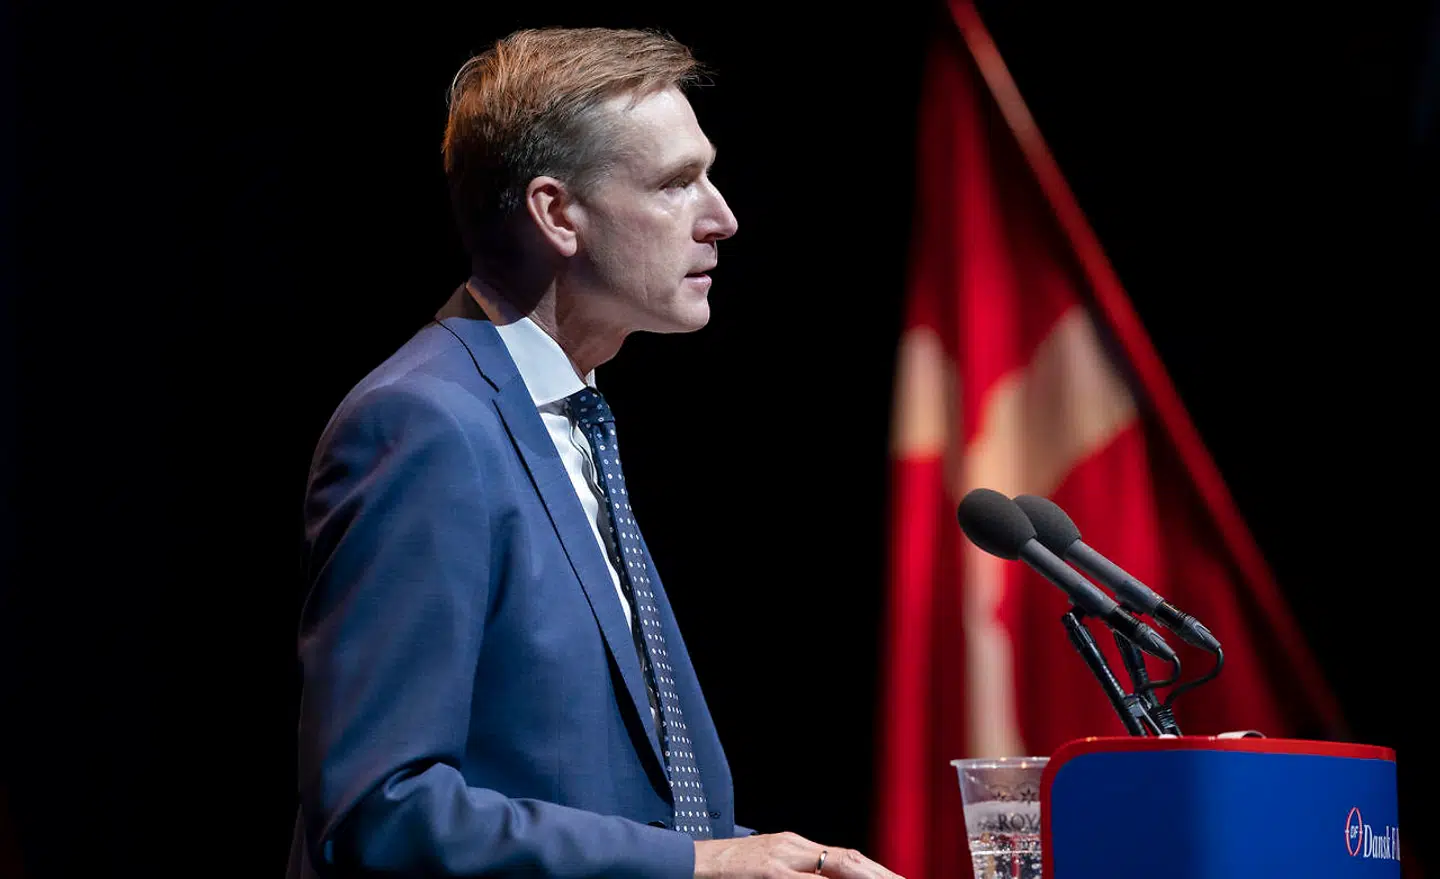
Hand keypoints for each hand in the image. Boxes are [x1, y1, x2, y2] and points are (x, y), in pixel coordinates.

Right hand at [694, 832, 903, 878]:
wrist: (692, 860)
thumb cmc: (728, 868)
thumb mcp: (768, 864)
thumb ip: (798, 872)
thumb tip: (828, 878)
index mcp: (795, 845)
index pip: (845, 856)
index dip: (874, 869)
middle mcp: (793, 847)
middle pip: (847, 858)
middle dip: (879, 873)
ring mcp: (781, 859)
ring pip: (834, 867)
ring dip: (864, 877)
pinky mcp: (768, 873)